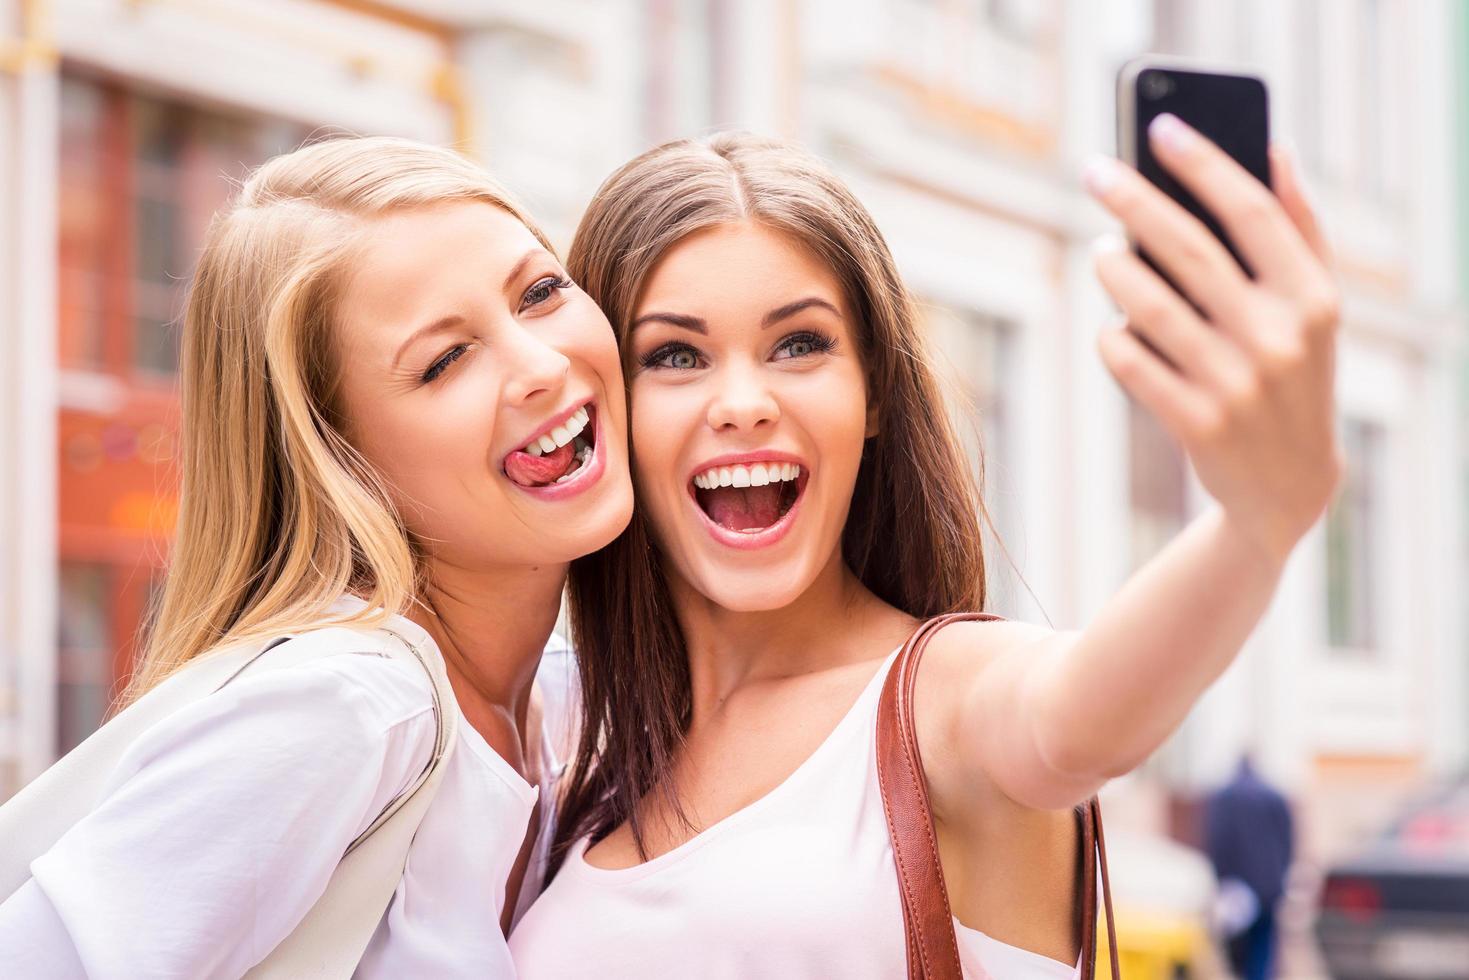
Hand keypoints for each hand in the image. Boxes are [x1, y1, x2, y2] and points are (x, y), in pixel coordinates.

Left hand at [1085, 114, 1343, 565]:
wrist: (1288, 487)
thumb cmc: (1294, 375)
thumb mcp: (1315, 310)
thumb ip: (1299, 230)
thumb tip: (1272, 147)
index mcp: (1314, 299)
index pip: (1253, 213)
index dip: (1204, 165)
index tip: (1161, 127)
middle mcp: (1278, 338)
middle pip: (1189, 250)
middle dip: (1134, 202)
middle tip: (1094, 171)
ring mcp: (1236, 384)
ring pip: (1149, 307)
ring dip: (1114, 271)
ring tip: (1102, 251)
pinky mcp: (1196, 424)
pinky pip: (1130, 362)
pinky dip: (1113, 338)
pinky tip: (1113, 328)